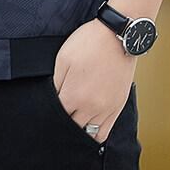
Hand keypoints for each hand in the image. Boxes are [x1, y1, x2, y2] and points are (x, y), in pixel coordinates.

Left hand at [52, 17, 135, 143]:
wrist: (116, 36)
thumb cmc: (89, 43)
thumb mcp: (63, 58)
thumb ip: (56, 82)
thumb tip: (53, 98)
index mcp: (74, 95)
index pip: (57, 114)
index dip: (51, 109)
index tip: (51, 102)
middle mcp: (90, 107)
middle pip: (72, 126)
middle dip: (65, 120)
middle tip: (63, 109)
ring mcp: (106, 109)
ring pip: (89, 134)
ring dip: (80, 128)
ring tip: (75, 118)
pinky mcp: (118, 106)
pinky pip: (105, 132)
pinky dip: (96, 133)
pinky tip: (89, 124)